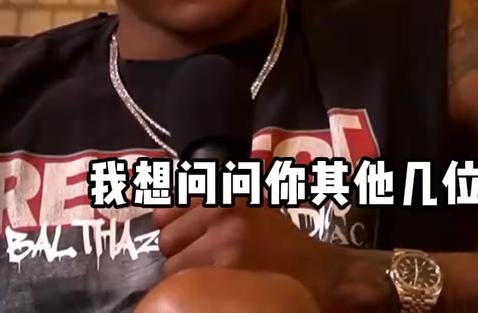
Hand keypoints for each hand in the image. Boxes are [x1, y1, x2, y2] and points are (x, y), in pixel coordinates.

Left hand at [151, 201, 347, 306]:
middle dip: (180, 251)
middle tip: (206, 258)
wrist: (319, 269)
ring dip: (186, 273)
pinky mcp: (228, 270)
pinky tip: (217, 285)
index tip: (189, 236)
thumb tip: (158, 213)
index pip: (165, 210)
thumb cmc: (279, 239)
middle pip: (165, 239)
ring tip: (214, 272)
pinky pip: (187, 284)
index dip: (175, 227)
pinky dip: (194, 288)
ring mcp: (225, 240)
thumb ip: (209, 200)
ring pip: (171, 266)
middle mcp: (223, 209)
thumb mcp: (248, 204)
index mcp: (226, 189)